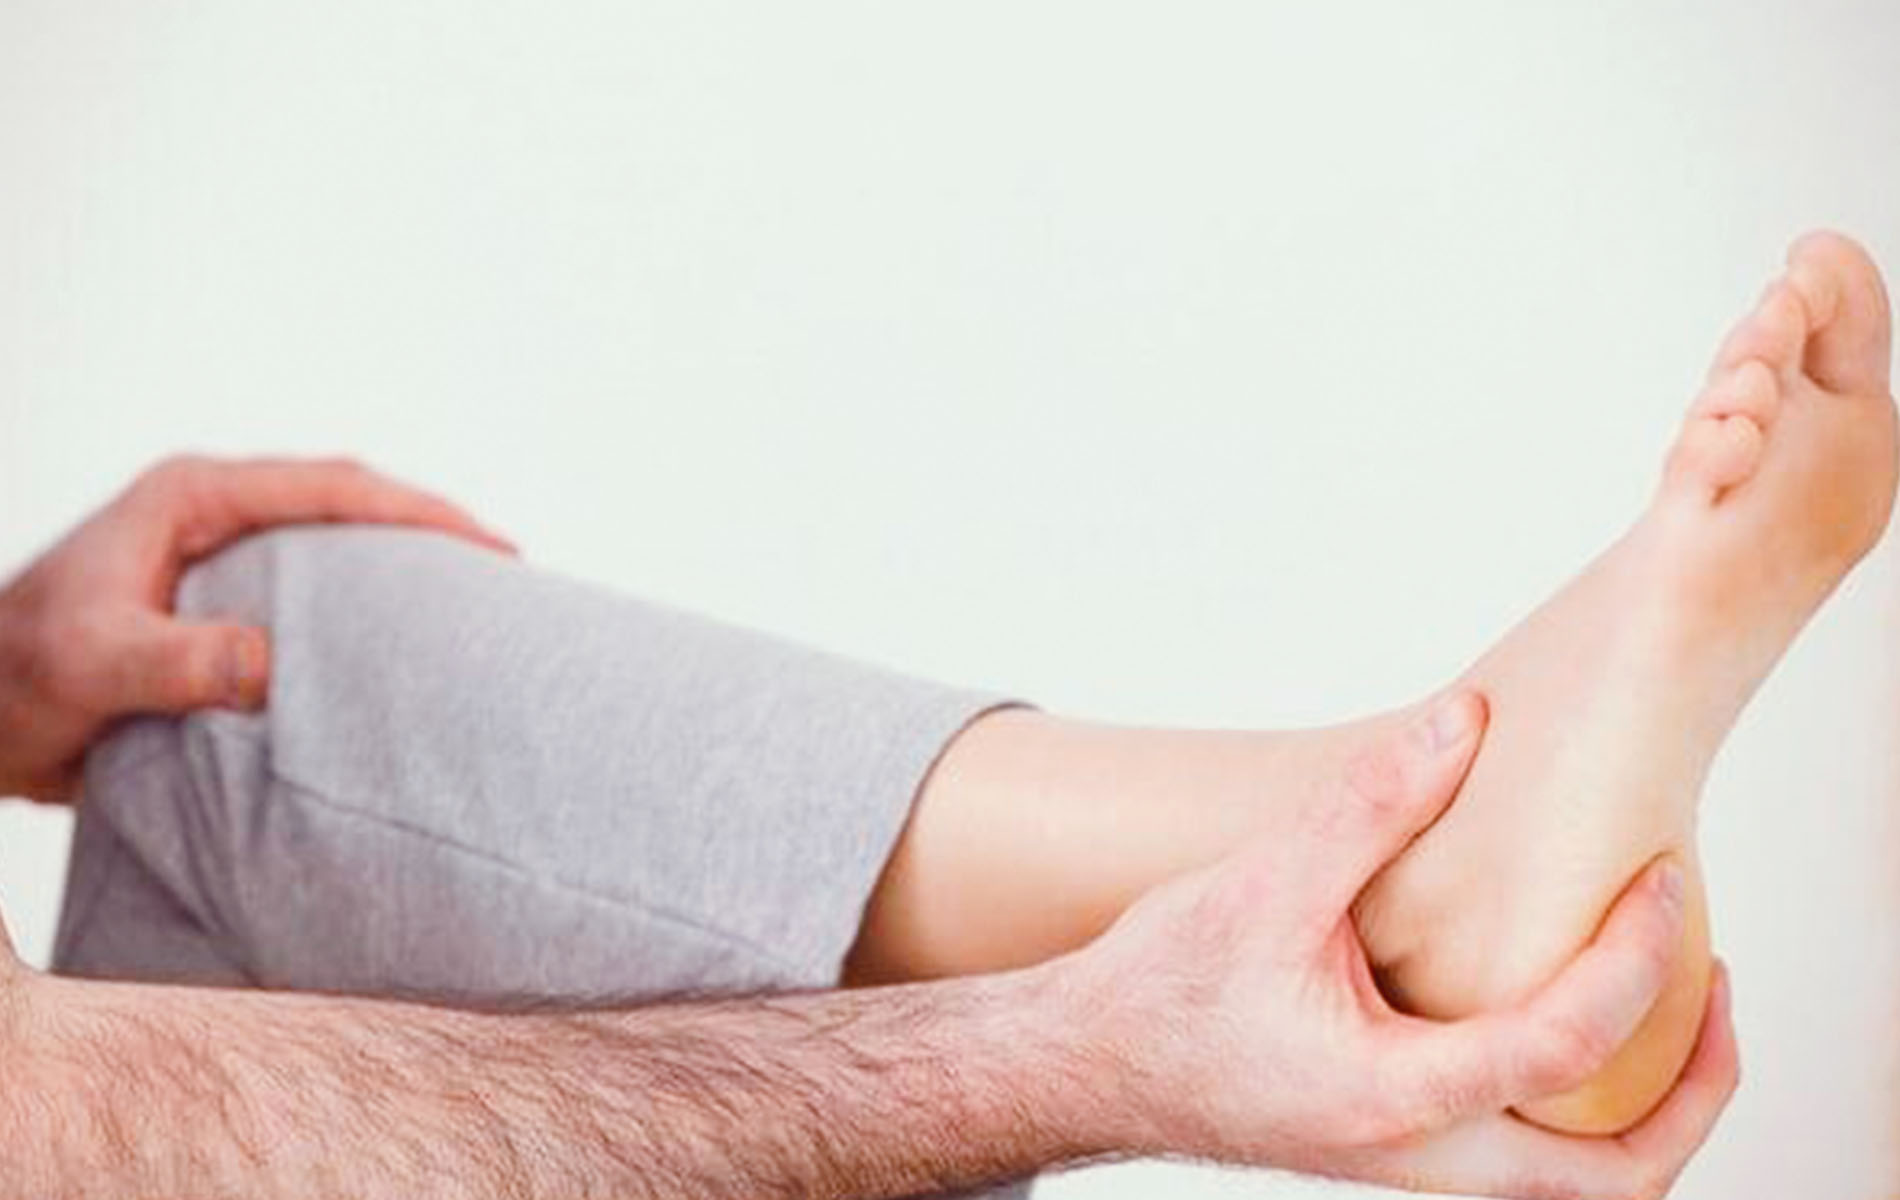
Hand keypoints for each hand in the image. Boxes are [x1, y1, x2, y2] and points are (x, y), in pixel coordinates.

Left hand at [0, 455, 514, 801]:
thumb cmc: (8, 678)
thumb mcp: (86, 664)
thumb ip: (172, 660)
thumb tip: (269, 665)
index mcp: (189, 498)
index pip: (327, 487)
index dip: (415, 511)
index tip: (485, 542)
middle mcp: (212, 514)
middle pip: (347, 500)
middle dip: (429, 525)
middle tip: (505, 564)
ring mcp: (219, 558)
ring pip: (335, 543)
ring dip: (403, 563)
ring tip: (475, 598)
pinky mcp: (221, 608)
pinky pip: (314, 595)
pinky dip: (367, 610)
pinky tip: (402, 645)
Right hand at [1069, 692, 1737, 1199]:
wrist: (1091, 1063)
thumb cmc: (1165, 990)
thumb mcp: (1266, 881)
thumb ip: (1371, 804)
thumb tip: (1461, 724)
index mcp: (1390, 1096)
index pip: (1563, 1045)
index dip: (1637, 960)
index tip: (1662, 882)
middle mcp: (1416, 1158)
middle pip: (1613, 1181)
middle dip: (1695, 1093)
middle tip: (1722, 991)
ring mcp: (1411, 1167)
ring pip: (1578, 1185)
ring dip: (1648, 1105)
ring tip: (1674, 1000)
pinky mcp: (1402, 1150)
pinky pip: (1530, 1154)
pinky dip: (1585, 1099)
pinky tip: (1569, 1006)